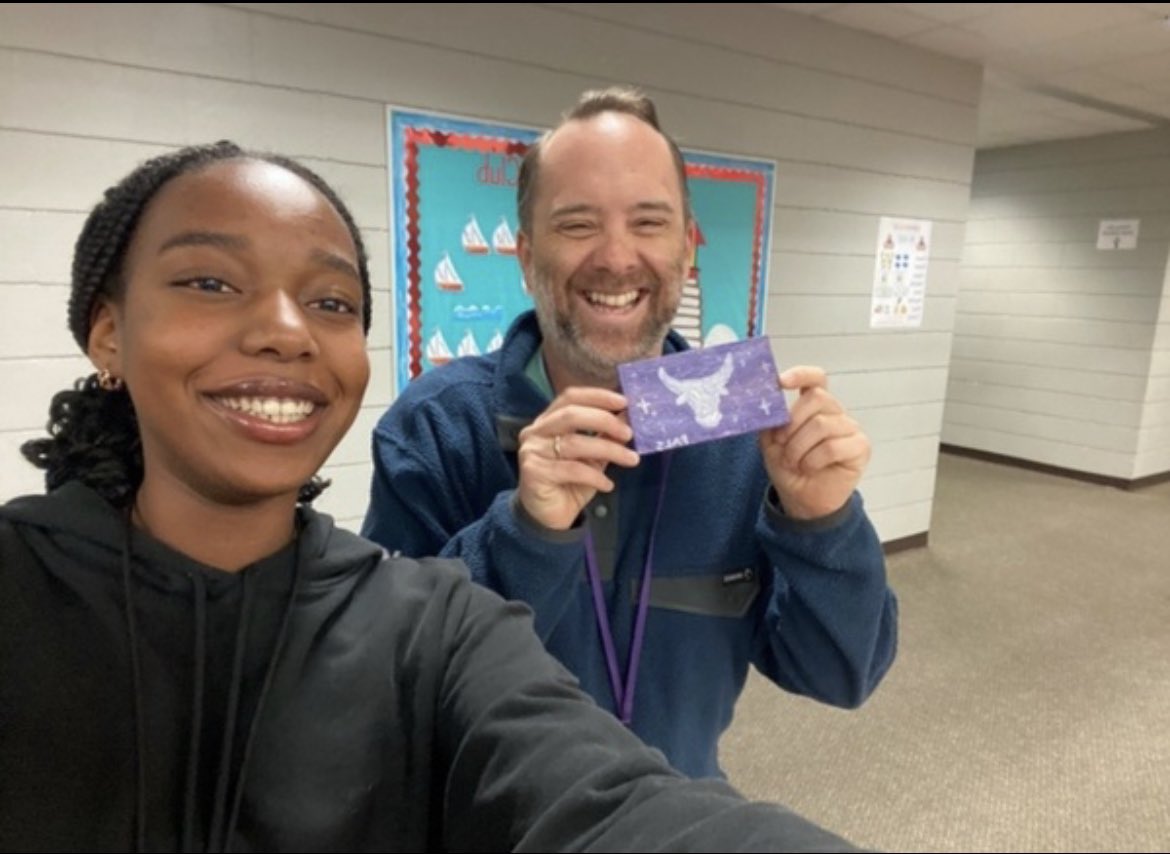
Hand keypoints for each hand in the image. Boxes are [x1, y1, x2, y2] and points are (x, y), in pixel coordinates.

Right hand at [517, 386, 640, 529]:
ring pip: (575, 443)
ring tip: (630, 460)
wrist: (548, 517)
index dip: (597, 396)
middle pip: (571, 415)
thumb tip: (628, 417)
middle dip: (605, 421)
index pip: (571, 397)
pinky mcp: (533, 472)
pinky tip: (608, 485)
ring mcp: (532, 451)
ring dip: (609, 450)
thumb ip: (605, 436)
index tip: (624, 402)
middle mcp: (536, 431)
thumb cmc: (570, 483)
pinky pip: (572, 470)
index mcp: (548, 420)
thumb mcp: (593, 457)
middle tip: (629, 434)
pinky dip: (595, 476)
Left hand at [759, 366, 869, 519]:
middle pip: (816, 398)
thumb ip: (770, 420)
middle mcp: (834, 413)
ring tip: (794, 462)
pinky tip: (809, 468)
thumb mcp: (770, 442)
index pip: (816, 379)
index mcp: (814, 406)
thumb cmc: (790, 468)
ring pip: (821, 424)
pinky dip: (813, 460)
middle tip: (781, 444)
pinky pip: (833, 447)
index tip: (780, 382)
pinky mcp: (860, 447)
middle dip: (792, 423)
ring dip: (799, 447)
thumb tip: (763, 402)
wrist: (802, 500)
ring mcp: (850, 429)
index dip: (801, 374)